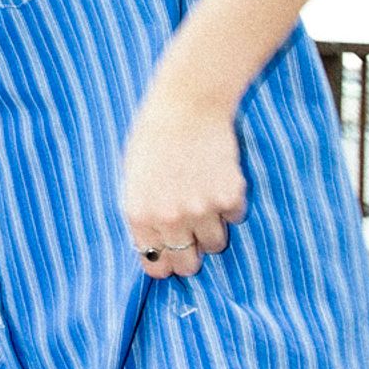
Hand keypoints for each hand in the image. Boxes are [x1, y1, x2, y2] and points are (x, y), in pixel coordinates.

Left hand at [121, 85, 246, 277]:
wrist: (187, 103)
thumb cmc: (154, 136)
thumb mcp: (134, 179)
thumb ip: (144, 215)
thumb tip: (156, 246)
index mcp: (140, 216)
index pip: (156, 264)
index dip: (166, 263)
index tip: (173, 259)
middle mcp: (169, 219)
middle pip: (188, 263)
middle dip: (191, 253)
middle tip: (194, 235)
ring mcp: (201, 209)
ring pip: (215, 244)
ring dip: (213, 228)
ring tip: (207, 200)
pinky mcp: (229, 195)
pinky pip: (235, 217)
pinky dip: (231, 204)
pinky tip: (220, 179)